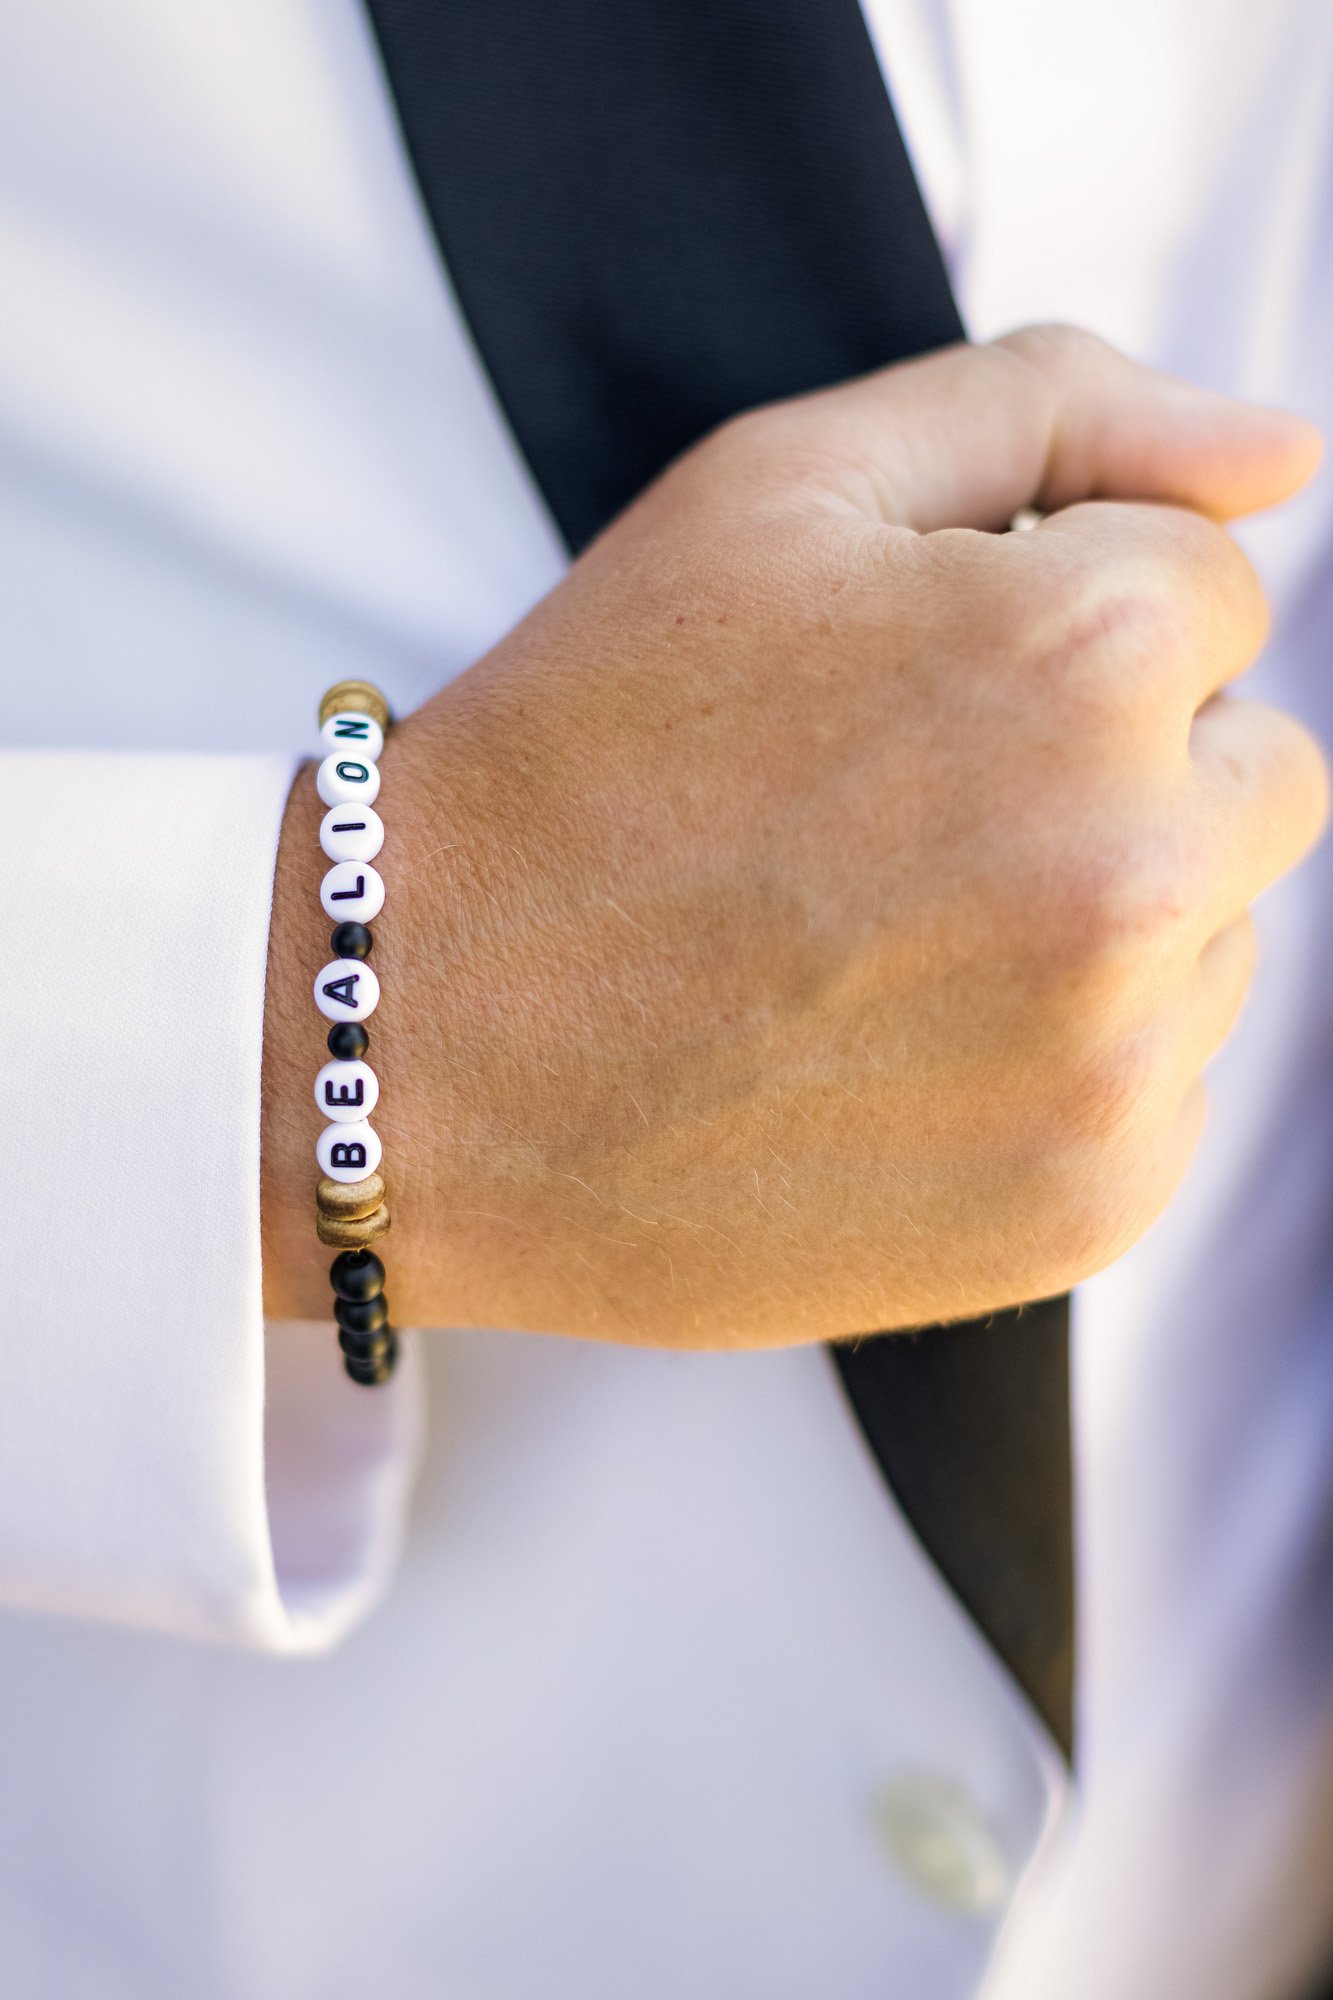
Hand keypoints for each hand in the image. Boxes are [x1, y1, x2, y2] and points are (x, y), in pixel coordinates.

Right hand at [262, 327, 1326, 1345]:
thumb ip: (1053, 409)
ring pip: (1218, 934)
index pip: (1217, 595)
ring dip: (1101, 919)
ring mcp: (1114, 1060)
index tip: (913, 691)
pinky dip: (1065, 1064)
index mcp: (1078, 650)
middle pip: (1257, 771)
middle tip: (908, 815)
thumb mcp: (776, 490)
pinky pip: (1165, 1086)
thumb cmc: (581, 754)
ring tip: (881, 940)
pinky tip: (895, 1051)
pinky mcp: (1085, 1207)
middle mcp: (1131, 863)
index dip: (1055, 623)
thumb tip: (1278, 452)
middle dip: (1122, 764)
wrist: (418, 1038)